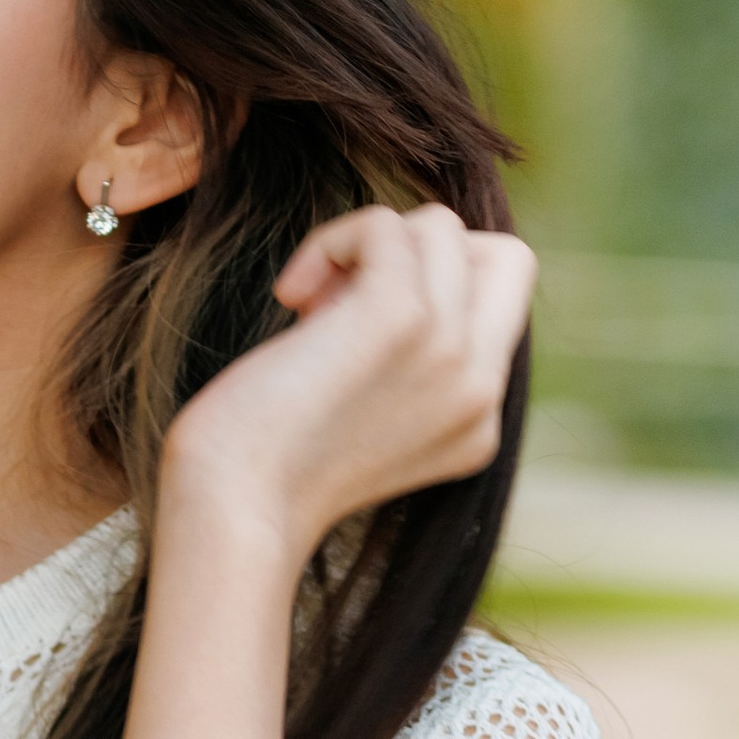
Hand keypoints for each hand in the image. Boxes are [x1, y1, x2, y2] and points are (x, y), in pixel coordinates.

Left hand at [162, 202, 535, 575]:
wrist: (234, 513)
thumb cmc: (262, 467)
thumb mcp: (359, 419)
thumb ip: (399, 367)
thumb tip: (376, 275)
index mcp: (477, 422)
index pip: (500, 305)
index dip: (432, 285)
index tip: (355, 327)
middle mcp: (480, 390)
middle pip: (504, 257)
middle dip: (420, 253)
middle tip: (340, 303)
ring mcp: (449, 352)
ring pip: (439, 228)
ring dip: (362, 244)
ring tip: (307, 303)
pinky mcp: (399, 319)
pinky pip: (387, 225)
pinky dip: (333, 240)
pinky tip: (289, 294)